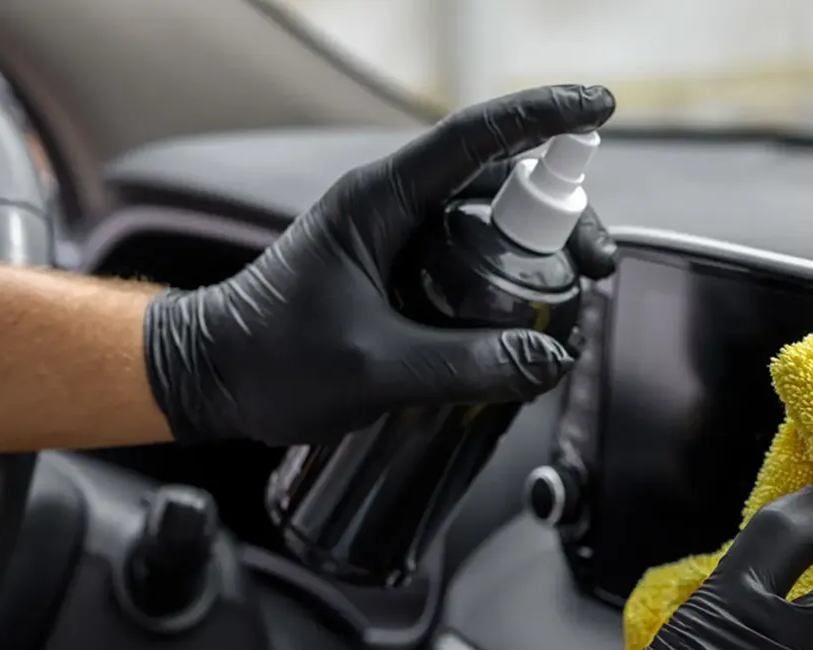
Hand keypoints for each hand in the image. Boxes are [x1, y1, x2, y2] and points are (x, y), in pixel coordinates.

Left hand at [143, 84, 616, 445]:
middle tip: (598, 266)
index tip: (597, 108)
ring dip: (538, 251)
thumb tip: (548, 358)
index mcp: (378, 201)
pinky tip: (529, 315)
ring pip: (488, 223)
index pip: (473, 138)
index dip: (541, 118)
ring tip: (572, 300)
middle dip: (560, 214)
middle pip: (498, 183)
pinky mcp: (398, 272)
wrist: (214, 378)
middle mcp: (391, 206)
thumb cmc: (273, 363)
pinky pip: (468, 260)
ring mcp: (395, 237)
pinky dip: (507, 278)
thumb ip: (465, 365)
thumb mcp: (374, 368)